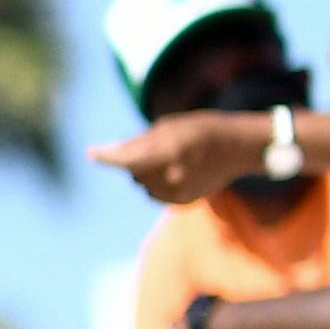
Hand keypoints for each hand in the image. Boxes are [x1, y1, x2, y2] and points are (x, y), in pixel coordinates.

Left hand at [94, 112, 243, 199]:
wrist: (237, 148)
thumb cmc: (199, 130)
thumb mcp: (168, 127)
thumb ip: (138, 142)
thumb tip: (107, 153)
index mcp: (170, 151)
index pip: (127, 159)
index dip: (107, 157)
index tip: (92, 153)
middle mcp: (173, 175)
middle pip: (134, 172)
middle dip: (136, 161)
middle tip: (158, 148)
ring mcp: (179, 191)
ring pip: (143, 185)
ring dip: (146, 174)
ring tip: (169, 160)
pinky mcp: (183, 201)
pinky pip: (155, 195)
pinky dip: (157, 184)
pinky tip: (176, 173)